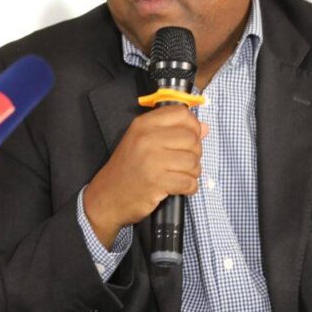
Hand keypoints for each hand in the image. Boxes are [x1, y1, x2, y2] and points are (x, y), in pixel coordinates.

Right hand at [83, 105, 207, 247]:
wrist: (107, 197)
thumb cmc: (128, 169)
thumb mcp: (143, 142)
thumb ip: (173, 132)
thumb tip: (204, 128)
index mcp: (143, 124)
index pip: (181, 114)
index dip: (192, 126)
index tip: (189, 138)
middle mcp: (147, 138)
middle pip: (192, 139)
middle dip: (195, 153)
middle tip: (183, 163)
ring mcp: (152, 160)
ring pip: (193, 162)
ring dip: (193, 172)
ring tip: (180, 175)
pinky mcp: (157, 182)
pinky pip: (189, 182)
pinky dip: (190, 187)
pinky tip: (179, 187)